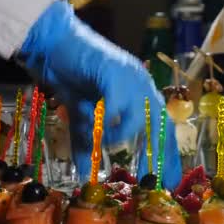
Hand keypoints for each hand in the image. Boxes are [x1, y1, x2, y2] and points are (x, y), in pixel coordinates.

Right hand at [19, 0, 180, 188]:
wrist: (53, 44)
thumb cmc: (71, 77)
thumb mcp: (82, 116)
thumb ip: (87, 142)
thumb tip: (85, 174)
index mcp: (141, 93)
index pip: (162, 127)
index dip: (168, 154)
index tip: (170, 179)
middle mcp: (142, 85)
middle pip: (162, 124)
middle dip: (160, 153)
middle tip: (154, 178)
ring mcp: (132, 77)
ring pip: (140, 116)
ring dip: (120, 135)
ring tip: (102, 141)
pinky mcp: (115, 73)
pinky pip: (117, 106)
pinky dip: (107, 121)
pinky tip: (95, 126)